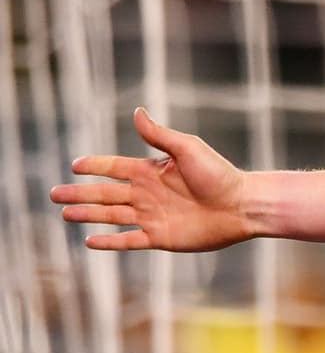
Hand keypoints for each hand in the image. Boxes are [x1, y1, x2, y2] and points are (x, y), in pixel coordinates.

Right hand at [51, 107, 252, 251]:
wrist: (242, 206)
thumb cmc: (220, 174)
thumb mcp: (188, 149)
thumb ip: (159, 135)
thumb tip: (138, 111)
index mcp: (151, 170)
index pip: (114, 167)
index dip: (94, 166)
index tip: (73, 166)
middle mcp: (148, 193)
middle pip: (105, 193)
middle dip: (79, 194)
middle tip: (54, 195)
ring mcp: (152, 216)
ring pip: (112, 216)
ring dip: (88, 215)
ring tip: (65, 214)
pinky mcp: (160, 237)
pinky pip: (129, 240)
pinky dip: (110, 241)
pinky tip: (90, 241)